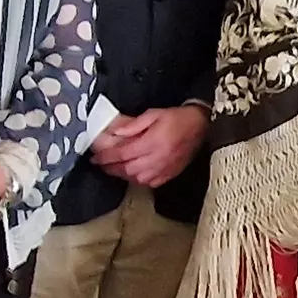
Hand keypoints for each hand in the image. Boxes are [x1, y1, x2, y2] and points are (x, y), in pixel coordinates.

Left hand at [88, 105, 209, 186]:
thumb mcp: (154, 114)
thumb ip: (133, 124)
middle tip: (100, 163)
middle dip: (109, 167)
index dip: (105, 157)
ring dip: (121, 174)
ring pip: (135, 178)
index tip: (95, 157)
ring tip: (113, 168)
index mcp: (151, 143)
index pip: (122, 154)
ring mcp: (163, 169)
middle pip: (125, 169)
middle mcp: (156, 159)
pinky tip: (132, 173)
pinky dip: (136, 179)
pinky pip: (148, 183)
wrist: (202, 126)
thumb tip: (116, 132)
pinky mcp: (169, 175)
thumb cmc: (179, 119)